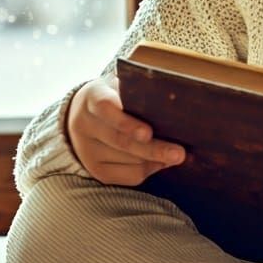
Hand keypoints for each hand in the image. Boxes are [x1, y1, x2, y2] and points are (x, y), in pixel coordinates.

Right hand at [66, 72, 186, 185]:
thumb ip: (141, 93)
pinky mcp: (94, 169)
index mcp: (92, 97)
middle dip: (153, 149)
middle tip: (178, 154)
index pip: (106, 109)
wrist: (87, 114)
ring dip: (155, 160)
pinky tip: (160, 163)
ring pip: (126, 160)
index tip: (148, 133)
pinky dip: (148, 170)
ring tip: (177, 156)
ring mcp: (86, 149)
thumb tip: (172, 105)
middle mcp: (84, 124)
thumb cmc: (119, 97)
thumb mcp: (124, 86)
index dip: (127, 123)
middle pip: (120, 141)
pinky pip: (126, 176)